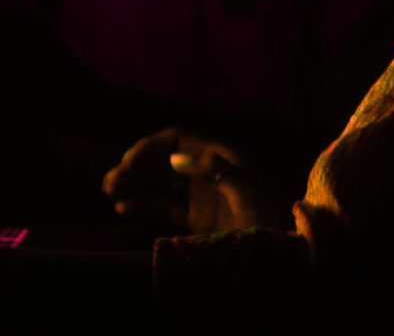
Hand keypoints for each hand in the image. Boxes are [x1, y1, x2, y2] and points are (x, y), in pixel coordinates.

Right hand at [101, 127, 289, 234]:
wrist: (286, 252)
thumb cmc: (270, 218)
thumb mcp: (248, 192)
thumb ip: (216, 171)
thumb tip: (177, 158)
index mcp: (220, 156)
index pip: (178, 140)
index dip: (151, 147)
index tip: (128, 161)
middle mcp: (207, 171)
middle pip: (163, 160)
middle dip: (135, 166)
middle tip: (110, 181)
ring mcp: (201, 194)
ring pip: (159, 182)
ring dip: (133, 184)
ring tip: (108, 190)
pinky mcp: (197, 218)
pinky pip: (164, 206)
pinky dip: (143, 205)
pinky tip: (123, 208)